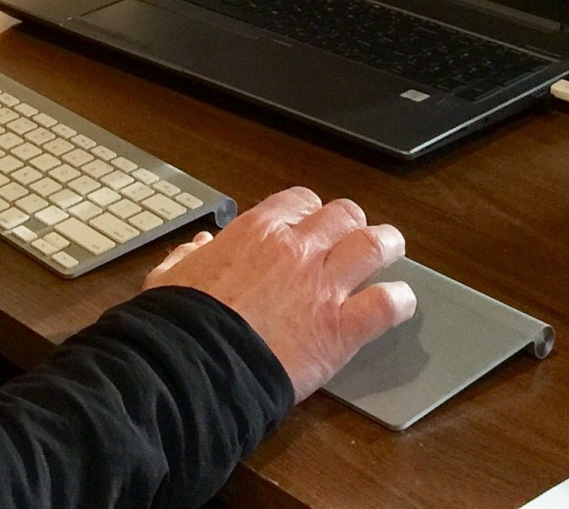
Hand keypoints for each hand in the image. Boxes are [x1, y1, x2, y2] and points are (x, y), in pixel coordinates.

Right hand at [143, 187, 414, 400]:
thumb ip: (187, 257)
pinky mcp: (342, 327)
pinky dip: (399, 301)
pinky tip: (399, 304)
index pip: (299, 201)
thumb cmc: (179, 323)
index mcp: (256, 232)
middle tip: (354, 239)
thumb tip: (198, 247)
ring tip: (391, 252)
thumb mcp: (169, 277)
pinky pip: (387, 303)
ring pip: (374, 246)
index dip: (309, 213)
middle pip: (344, 215)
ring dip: (386, 246)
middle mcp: (297, 249)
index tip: (310, 226)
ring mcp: (324, 286)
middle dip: (352, 224)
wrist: (195, 366)